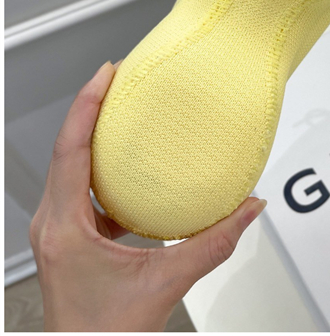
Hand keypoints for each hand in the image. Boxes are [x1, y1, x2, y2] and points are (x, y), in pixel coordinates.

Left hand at [30, 64, 260, 324]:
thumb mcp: (164, 287)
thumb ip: (209, 246)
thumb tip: (246, 212)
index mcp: (65, 227)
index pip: (69, 147)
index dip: (88, 103)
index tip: (108, 73)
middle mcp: (52, 226)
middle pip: (65, 151)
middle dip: (91, 112)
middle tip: (120, 82)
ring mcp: (55, 236)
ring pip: (68, 172)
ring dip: (94, 144)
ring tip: (124, 121)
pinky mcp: (65, 246)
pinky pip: (77, 196)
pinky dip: (101, 178)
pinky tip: (129, 183)